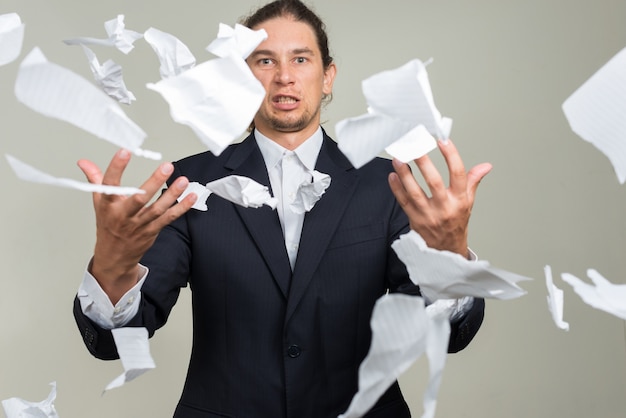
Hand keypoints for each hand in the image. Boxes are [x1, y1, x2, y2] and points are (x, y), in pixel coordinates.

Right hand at [78, 149, 196, 303]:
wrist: (114, 256)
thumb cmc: (108, 225)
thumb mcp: (99, 202)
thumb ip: (95, 179)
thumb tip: (84, 162)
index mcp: (108, 206)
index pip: (109, 184)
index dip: (116, 168)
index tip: (124, 151)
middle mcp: (123, 215)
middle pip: (139, 198)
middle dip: (154, 182)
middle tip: (166, 166)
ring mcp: (139, 224)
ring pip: (157, 208)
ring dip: (172, 194)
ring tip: (182, 180)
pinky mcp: (152, 231)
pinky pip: (168, 218)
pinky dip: (181, 207)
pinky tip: (191, 196)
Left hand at [388, 139, 491, 255]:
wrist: (446, 250)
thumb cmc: (456, 223)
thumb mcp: (468, 203)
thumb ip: (473, 181)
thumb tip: (485, 166)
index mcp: (459, 200)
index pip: (458, 174)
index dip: (451, 155)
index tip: (443, 140)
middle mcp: (445, 207)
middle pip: (433, 181)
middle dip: (423, 162)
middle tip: (414, 145)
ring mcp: (428, 214)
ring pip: (414, 192)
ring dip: (405, 174)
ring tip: (398, 158)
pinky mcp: (414, 220)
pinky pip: (403, 202)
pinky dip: (396, 188)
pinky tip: (392, 175)